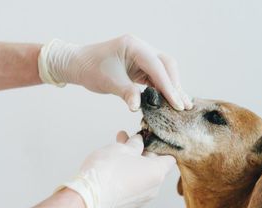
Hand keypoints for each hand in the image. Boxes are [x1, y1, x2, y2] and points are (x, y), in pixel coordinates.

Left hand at [38, 35, 192, 110]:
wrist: (79, 64)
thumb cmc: (90, 69)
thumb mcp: (108, 82)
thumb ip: (126, 93)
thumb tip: (137, 107)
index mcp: (134, 46)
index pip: (157, 67)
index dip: (168, 87)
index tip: (176, 104)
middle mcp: (142, 48)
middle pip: (167, 65)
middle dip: (175, 86)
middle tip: (183, 106)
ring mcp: (143, 56)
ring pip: (165, 71)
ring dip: (172, 88)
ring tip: (182, 105)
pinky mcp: (141, 66)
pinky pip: (157, 77)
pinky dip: (164, 89)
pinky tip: (170, 101)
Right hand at [59, 131, 175, 207]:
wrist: (87, 199)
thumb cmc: (107, 172)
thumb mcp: (122, 149)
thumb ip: (134, 144)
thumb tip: (138, 141)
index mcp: (158, 172)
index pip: (169, 158)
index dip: (160, 146)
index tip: (149, 138)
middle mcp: (154, 188)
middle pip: (155, 166)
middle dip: (142, 152)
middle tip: (128, 139)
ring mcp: (142, 198)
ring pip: (142, 175)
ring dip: (133, 162)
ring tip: (117, 148)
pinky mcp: (130, 204)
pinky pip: (134, 186)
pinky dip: (128, 175)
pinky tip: (113, 164)